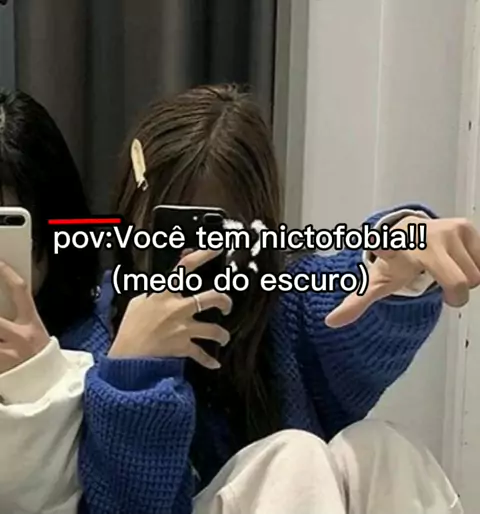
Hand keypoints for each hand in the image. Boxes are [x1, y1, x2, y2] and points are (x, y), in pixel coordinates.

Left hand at [0, 262, 49, 373]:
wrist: (48, 385)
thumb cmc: (39, 354)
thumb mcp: (35, 331)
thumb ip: (17, 317)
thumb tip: (4, 300)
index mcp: (32, 324)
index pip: (21, 292)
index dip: (7, 274)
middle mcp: (20, 338)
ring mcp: (8, 355)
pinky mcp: (0, 369)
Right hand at [109, 249, 231, 368]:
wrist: (126, 357)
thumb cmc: (130, 328)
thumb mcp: (139, 302)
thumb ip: (156, 291)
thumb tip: (167, 282)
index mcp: (164, 293)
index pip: (185, 267)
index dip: (203, 255)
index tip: (217, 248)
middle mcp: (178, 308)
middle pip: (212, 298)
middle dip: (225, 301)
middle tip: (227, 306)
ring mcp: (183, 328)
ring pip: (214, 329)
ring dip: (222, 335)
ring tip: (223, 338)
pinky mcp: (184, 347)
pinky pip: (202, 354)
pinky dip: (209, 361)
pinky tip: (215, 364)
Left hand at [326, 216, 479, 327]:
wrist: (412, 233)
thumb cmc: (396, 262)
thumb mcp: (377, 283)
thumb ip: (356, 303)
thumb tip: (330, 323)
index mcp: (395, 251)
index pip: (387, 247)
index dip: (382, 245)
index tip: (374, 240)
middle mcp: (423, 236)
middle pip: (459, 282)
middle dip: (455, 292)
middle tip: (441, 286)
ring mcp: (447, 229)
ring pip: (475, 275)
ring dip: (464, 279)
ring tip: (446, 268)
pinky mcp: (467, 227)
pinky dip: (476, 268)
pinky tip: (458, 260)